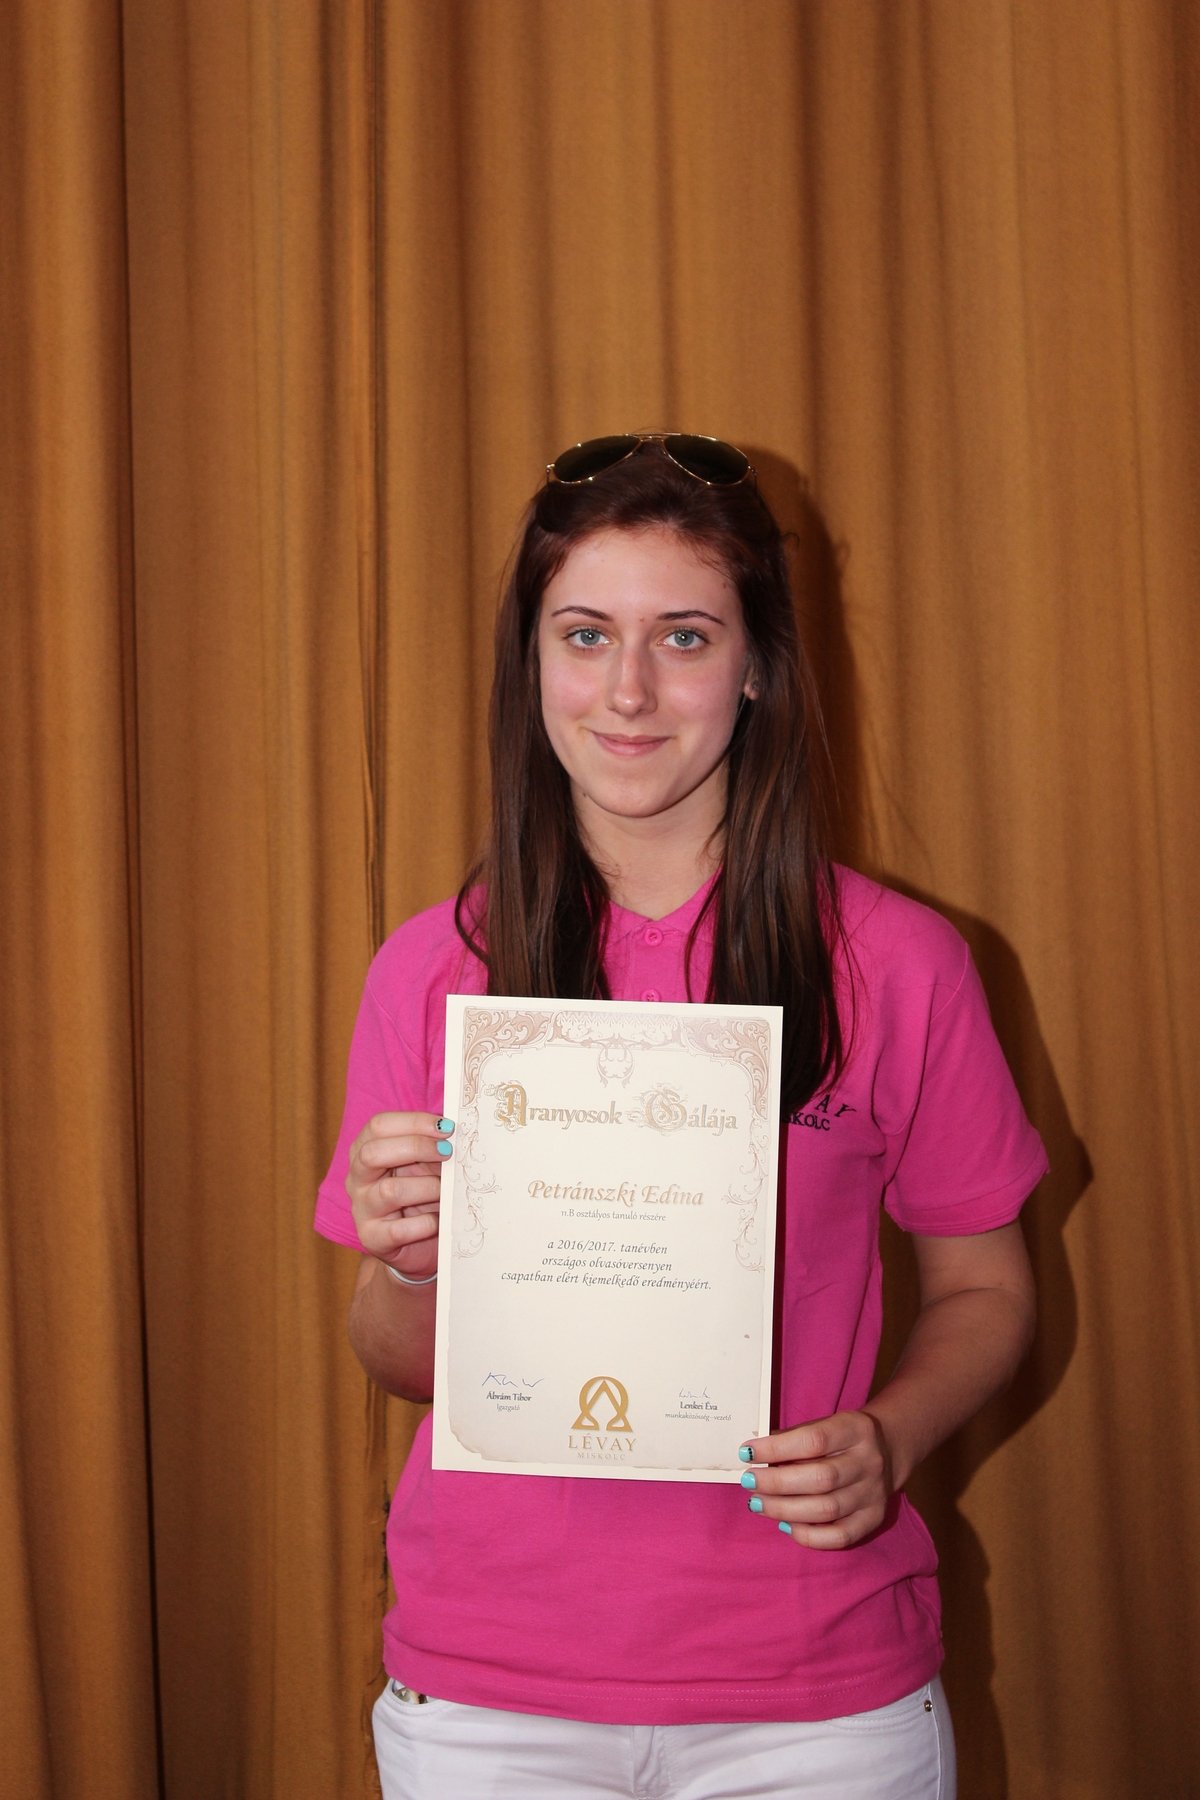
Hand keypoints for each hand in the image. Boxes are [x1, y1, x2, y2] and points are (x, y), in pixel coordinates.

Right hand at [345, 1111, 451, 1280]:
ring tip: (445, 1191)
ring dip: (427, 1187)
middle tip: (447, 1151)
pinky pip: (399, 1230)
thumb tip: (452, 1128)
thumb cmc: (421, 1194)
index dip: (413, 1122)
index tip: (446, 1127)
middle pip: (372, 1153)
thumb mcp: (424, 1164)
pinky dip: (425, 1223)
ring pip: (390, 1191)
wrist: (416, 1245)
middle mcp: (357, 1178)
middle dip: (416, 1147)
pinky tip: (438, 1220)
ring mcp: (362, 1210)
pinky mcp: (373, 1238)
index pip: (378, 1126)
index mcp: (364, 1150)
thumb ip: (432, 1145)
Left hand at [739, 1410, 893, 1548]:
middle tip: (748, 1482)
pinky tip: (784, 1524)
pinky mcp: (874, 1520)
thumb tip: (753, 1453)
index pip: (813, 1440)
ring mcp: (874, 1494)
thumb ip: (793, 1437)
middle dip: (776, 1483)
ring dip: (784, 1510)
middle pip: (820, 1479)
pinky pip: (838, 1536)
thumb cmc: (841, 1437)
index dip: (777, 1448)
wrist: (888, 1451)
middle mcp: (869, 1462)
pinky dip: (807, 1535)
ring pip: (826, 1509)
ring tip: (757, 1503)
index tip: (747, 1452)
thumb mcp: (824, 1424)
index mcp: (856, 1429)